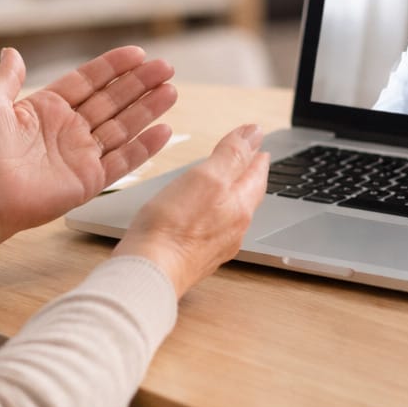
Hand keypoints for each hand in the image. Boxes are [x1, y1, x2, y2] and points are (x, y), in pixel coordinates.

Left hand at [0, 46, 176, 252]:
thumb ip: (7, 78)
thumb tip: (11, 52)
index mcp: (47, 109)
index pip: (88, 81)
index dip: (113, 67)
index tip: (138, 53)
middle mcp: (68, 130)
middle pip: (113, 101)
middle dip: (139, 84)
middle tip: (165, 68)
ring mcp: (80, 155)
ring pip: (123, 127)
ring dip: (148, 109)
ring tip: (171, 91)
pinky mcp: (88, 181)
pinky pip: (123, 161)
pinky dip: (144, 147)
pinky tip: (164, 130)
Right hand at [114, 124, 268, 297]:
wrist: (149, 273)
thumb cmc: (174, 227)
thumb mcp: (206, 177)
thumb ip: (232, 155)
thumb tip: (254, 133)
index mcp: (240, 206)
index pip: (255, 175)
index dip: (256, 156)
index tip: (258, 145)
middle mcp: (233, 229)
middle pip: (247, 196)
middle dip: (248, 177)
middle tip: (249, 163)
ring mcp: (215, 247)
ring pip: (231, 214)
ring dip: (232, 196)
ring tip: (228, 186)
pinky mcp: (196, 258)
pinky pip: (213, 231)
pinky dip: (213, 215)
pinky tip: (202, 217)